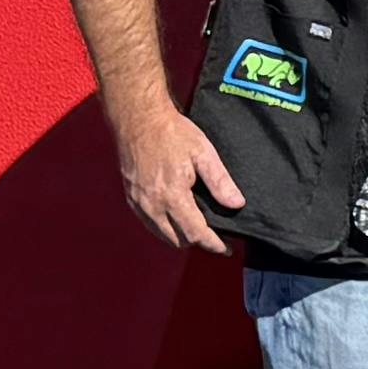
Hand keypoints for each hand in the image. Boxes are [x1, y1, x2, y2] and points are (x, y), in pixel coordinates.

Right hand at [108, 94, 240, 255]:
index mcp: (172, 195)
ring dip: (180, 236)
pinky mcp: (131, 198)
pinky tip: (177, 217)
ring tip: (198, 228)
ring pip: (162, 234)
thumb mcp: (203, 152)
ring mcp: (139, 203)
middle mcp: (152, 205)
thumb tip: (236, 204)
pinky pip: (150, 224)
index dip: (213, 244)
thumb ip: (220, 181)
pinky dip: (164, 227)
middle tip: (215, 236)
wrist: (139, 119)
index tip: (225, 248)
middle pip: (178, 240)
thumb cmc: (172, 133)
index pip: (195, 233)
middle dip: (198, 241)